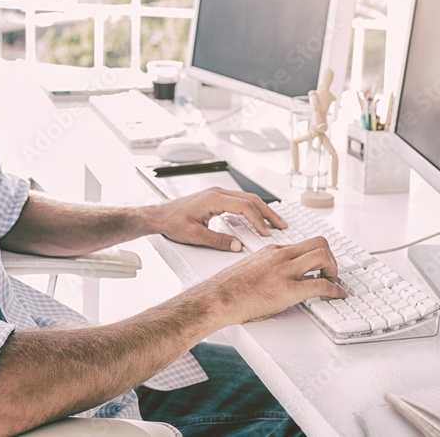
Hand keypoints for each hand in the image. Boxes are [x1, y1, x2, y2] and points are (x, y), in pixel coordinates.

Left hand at [145, 187, 288, 251]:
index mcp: (214, 199)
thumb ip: (218, 241)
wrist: (159, 216)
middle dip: (267, 213)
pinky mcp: (215, 199)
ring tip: (274, 223)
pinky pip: (239, 201)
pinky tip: (257, 219)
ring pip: (246, 199)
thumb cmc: (172, 222)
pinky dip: (251, 210)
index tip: (266, 232)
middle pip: (250, 199)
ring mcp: (217, 194)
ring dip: (261, 210)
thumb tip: (237, 246)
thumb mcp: (195, 235)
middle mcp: (217, 193)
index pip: (244, 206)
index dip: (257, 220)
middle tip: (281, 225)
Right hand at [193, 237, 345, 326]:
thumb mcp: (250, 268)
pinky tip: (338, 295)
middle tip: (331, 271)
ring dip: (334, 269)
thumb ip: (267, 267)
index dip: (317, 254)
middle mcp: (280, 256)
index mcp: (271, 251)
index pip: (303, 243)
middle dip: (331, 257)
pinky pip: (321, 285)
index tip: (322, 264)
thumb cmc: (228, 288)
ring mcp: (284, 271)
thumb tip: (277, 277)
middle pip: (318, 242)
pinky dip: (335, 289)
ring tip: (333, 281)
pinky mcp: (288, 289)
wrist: (217, 298)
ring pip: (322, 255)